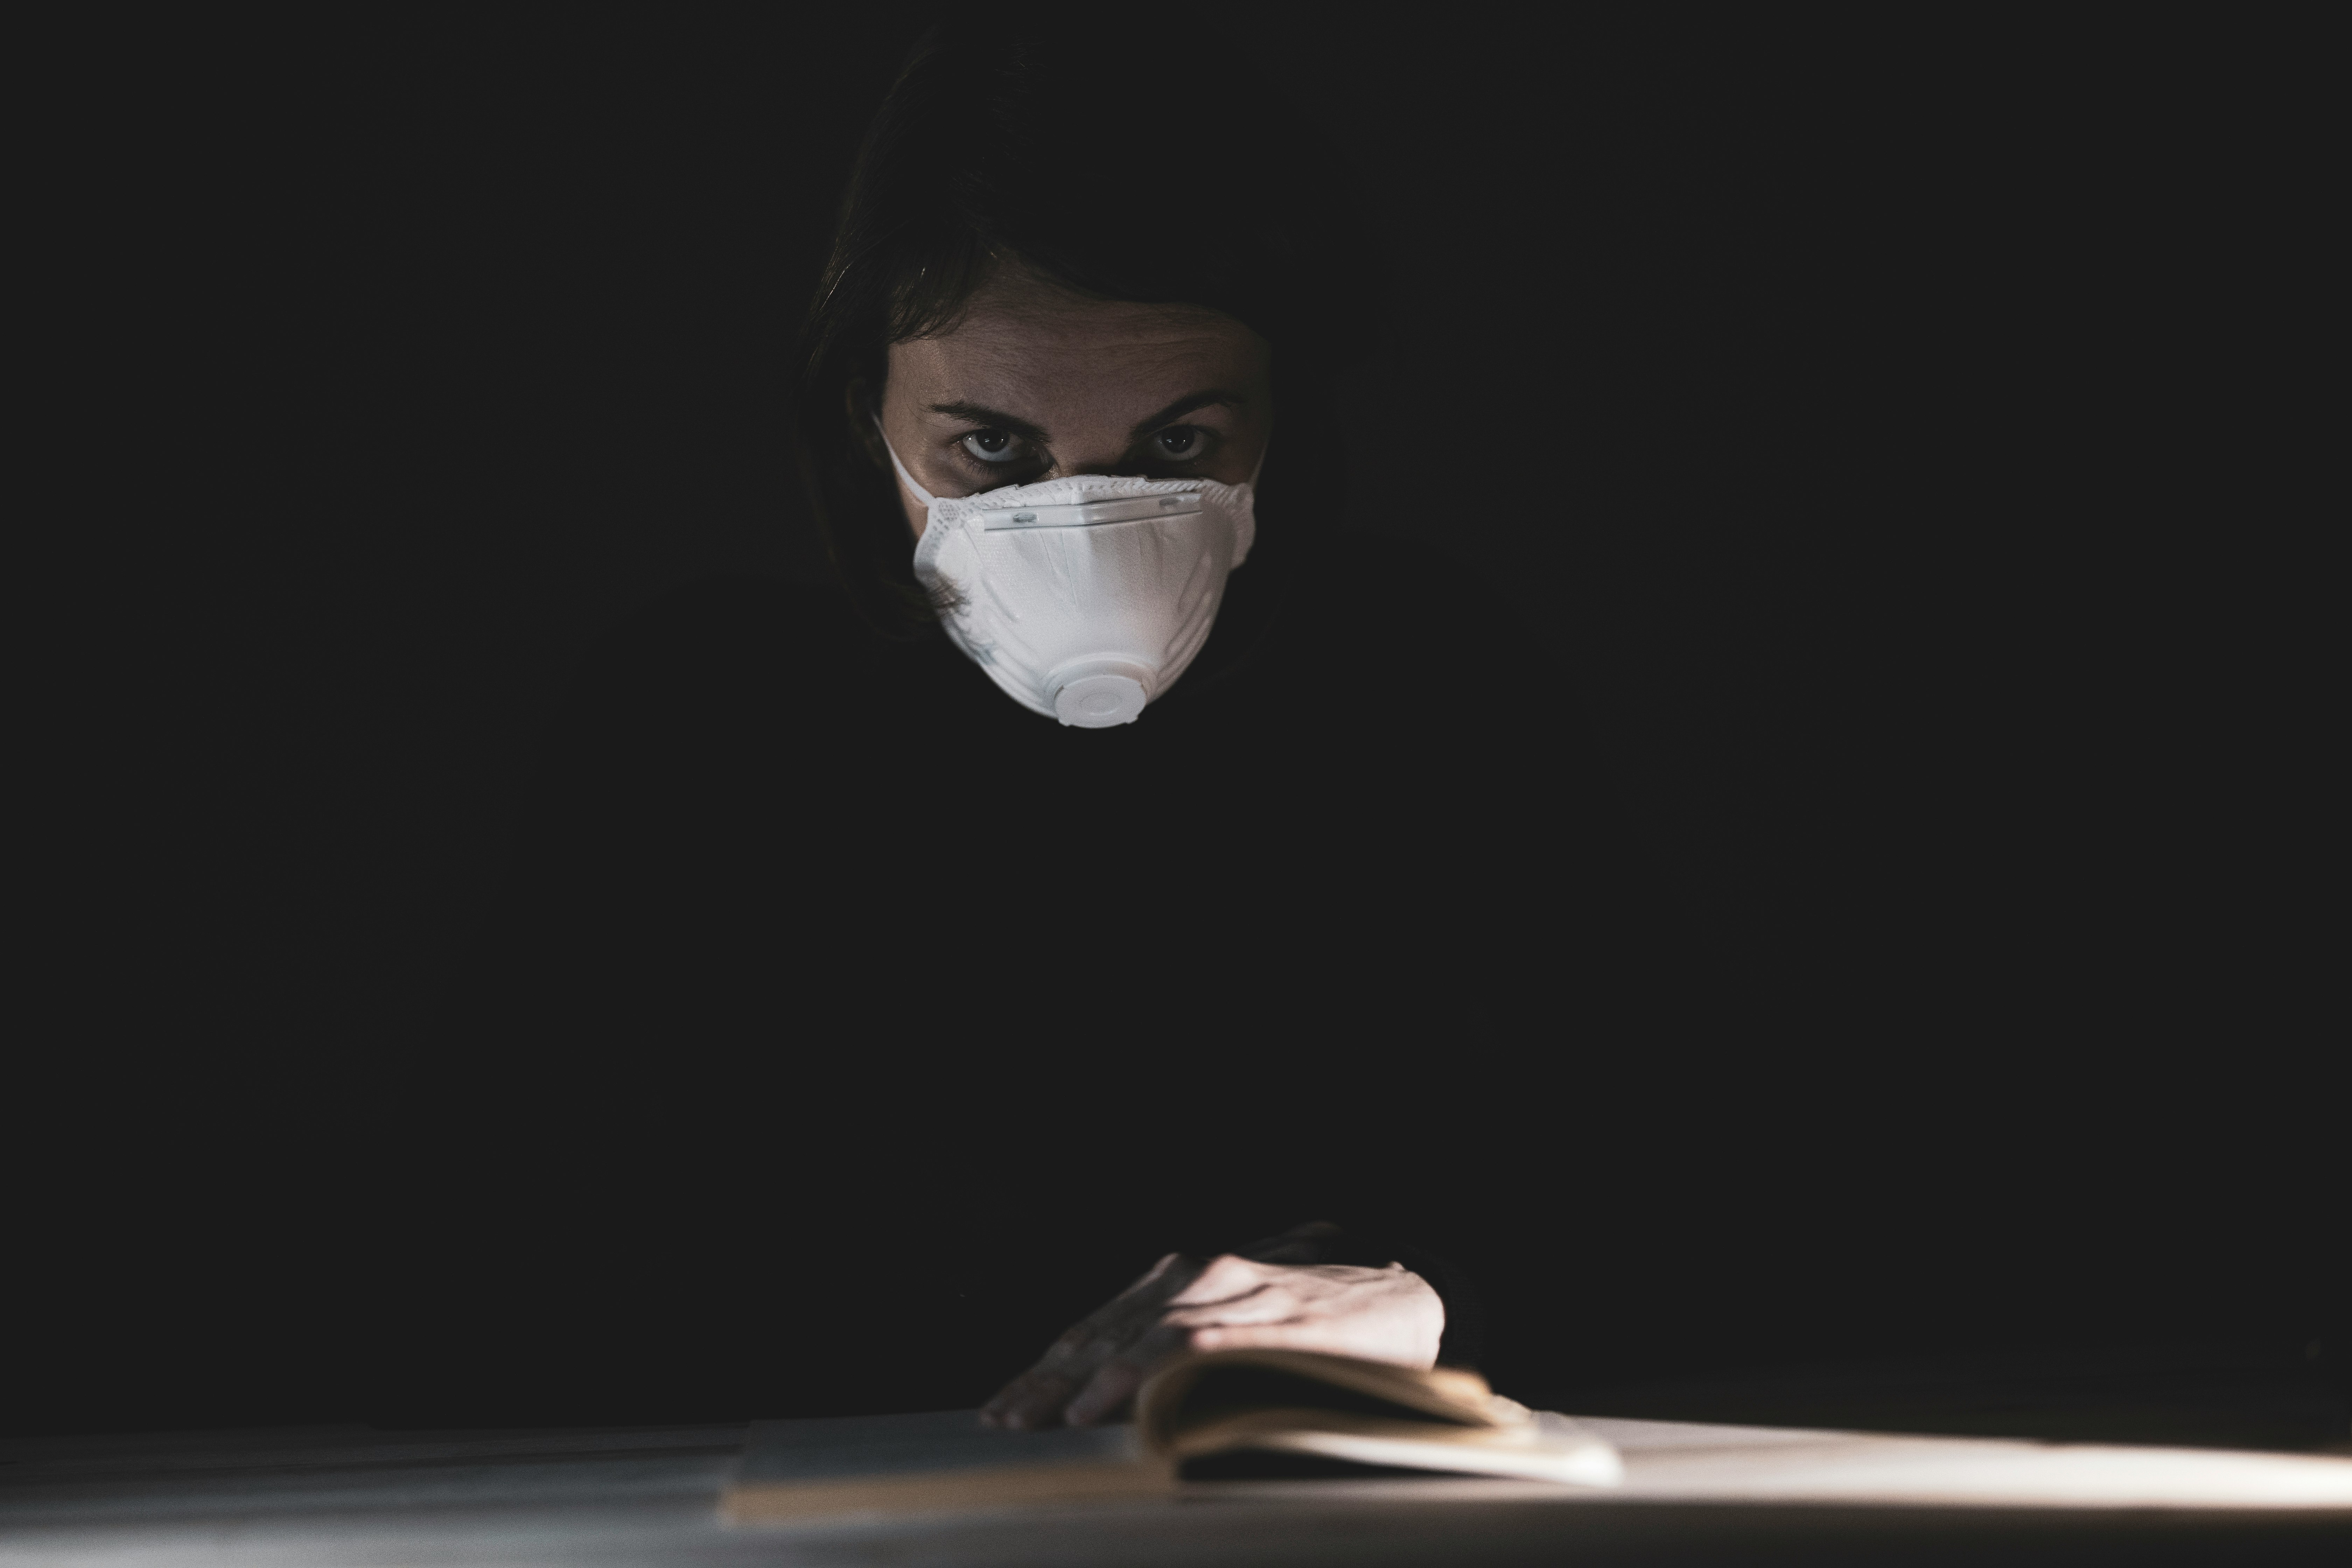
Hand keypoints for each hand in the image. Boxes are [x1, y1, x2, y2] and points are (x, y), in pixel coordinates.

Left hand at [979, 1250, 1444, 1429]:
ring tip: (1066, 1414)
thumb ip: (1173, 1352)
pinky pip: (1229, 1341)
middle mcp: (1205, 1278)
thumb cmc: (1306, 1318)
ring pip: (1161, 1331)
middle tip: (1007, 1420)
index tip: (1001, 1407)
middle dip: (1054, 1378)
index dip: (1046, 1367)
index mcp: (1184, 1279)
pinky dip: (1187, 1363)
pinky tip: (1156, 1387)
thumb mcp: (1228, 1325)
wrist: (1402, 1293)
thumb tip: (1101, 1398)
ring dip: (1109, 1375)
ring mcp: (1246, 1298)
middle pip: (1114, 1330)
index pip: (1098, 1326)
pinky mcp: (1288, 1322)